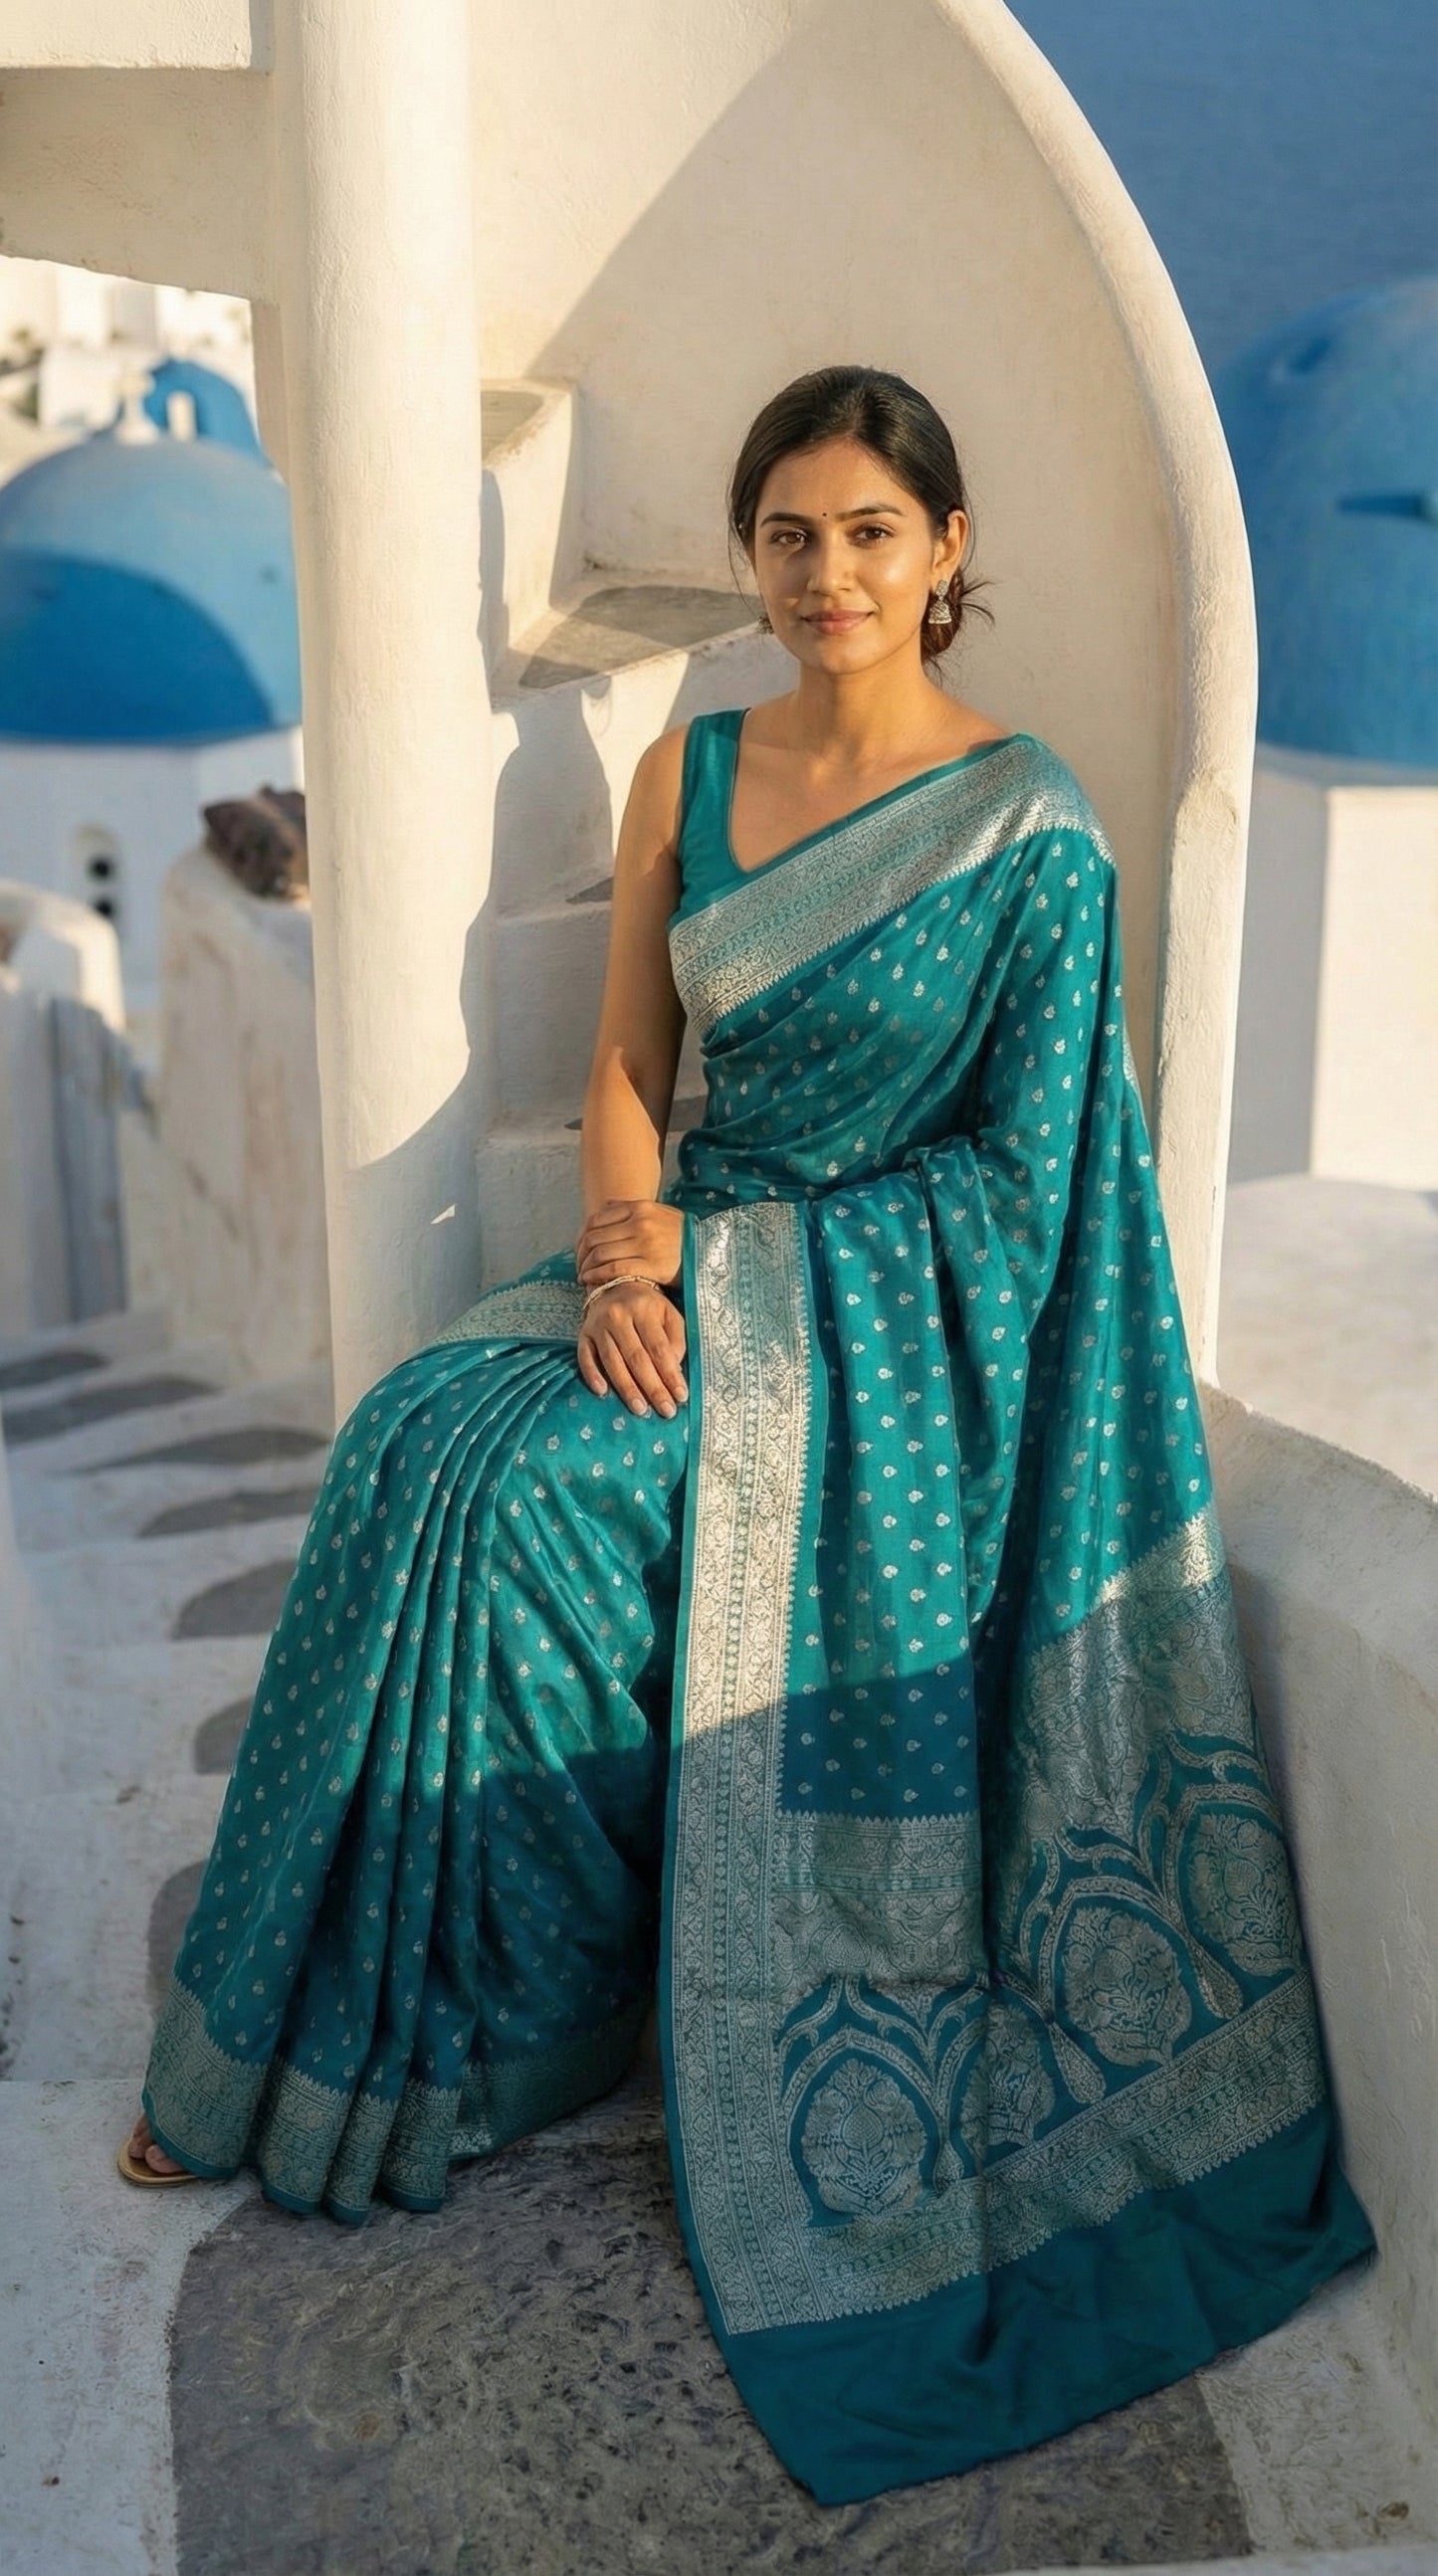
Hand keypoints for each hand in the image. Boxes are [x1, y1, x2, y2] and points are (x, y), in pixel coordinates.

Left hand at [575, 1198, 685, 1291]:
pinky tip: (592, 1283)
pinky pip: (615, 1270)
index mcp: (640, 1207)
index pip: (596, 1220)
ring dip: (586, 1268)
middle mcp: (641, 1223)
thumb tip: (606, 1205)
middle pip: (595, 1238)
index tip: (579, 1251)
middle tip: (578, 1267)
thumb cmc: (683, 1235)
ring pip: (602, 1254)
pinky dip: (598, 1277)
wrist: (711, 1250)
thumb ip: (633, 1208)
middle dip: (580, 1255)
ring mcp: (646, 1244)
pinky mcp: (652, 1265)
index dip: (581, 1237)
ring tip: (583, 1277)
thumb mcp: (661, 1212)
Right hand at [577, 1279, 687, 1417]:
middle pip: (637, 1358)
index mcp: (644, 1309)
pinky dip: (592, 1375)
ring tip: (640, 1409)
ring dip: (626, 1388)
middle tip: (665, 1410)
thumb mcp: (669, 1314)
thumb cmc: (648, 1306)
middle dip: (652, 1387)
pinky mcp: (583, 1334)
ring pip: (612, 1361)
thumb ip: (676, 1340)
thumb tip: (674, 1369)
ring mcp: (598, 1326)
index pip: (659, 1348)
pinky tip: (603, 1392)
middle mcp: (619, 1316)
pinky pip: (585, 1357)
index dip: (670, 1373)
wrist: (614, 1285)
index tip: (681, 1396)